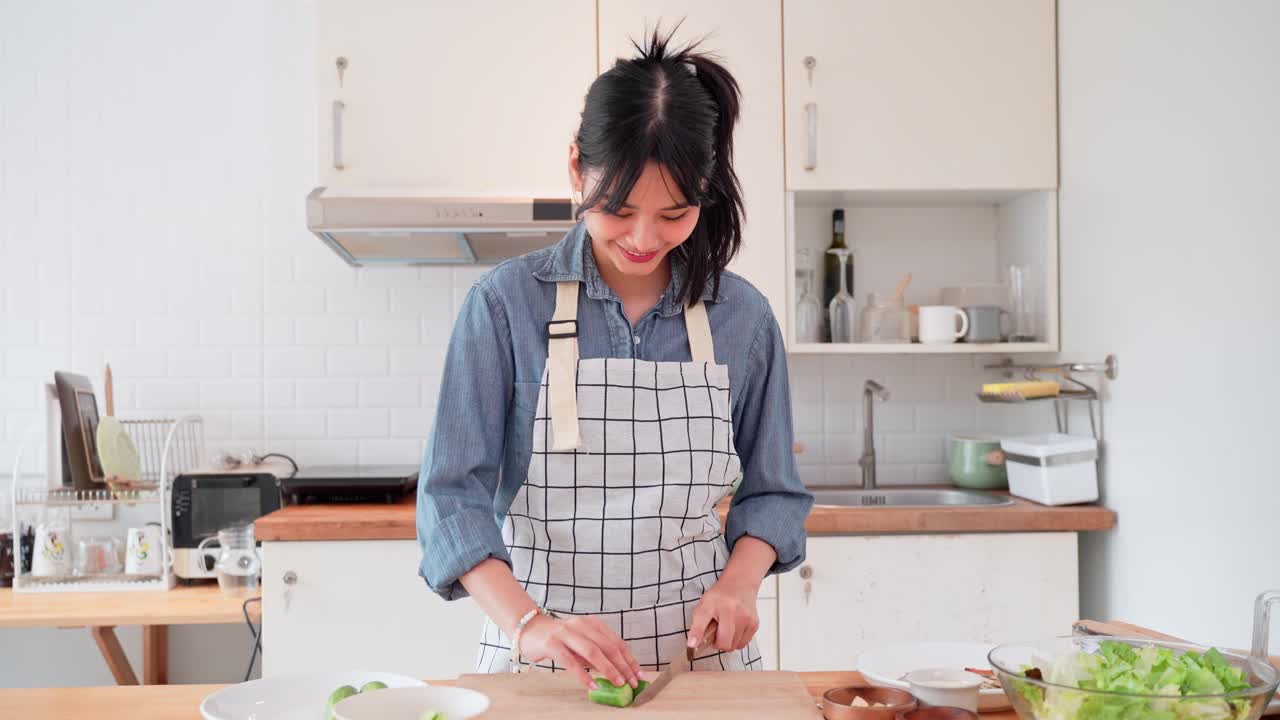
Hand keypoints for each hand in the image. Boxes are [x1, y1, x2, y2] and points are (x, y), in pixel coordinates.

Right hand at [518, 614, 642, 690]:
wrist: (529, 630)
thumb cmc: (559, 639)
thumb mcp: (581, 642)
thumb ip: (597, 653)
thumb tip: (618, 672)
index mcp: (592, 623)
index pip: (616, 641)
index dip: (629, 659)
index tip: (638, 673)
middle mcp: (581, 625)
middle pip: (608, 646)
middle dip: (623, 665)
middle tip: (631, 681)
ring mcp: (566, 633)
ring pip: (593, 651)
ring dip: (608, 668)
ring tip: (617, 682)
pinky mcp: (552, 643)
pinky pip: (570, 661)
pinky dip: (583, 674)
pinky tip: (591, 684)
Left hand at [687, 576, 758, 652]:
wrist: (739, 585)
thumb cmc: (720, 598)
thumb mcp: (703, 606)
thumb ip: (697, 626)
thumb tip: (692, 644)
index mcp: (714, 604)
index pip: (703, 622)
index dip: (697, 635)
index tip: (692, 645)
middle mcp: (732, 610)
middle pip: (724, 643)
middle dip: (718, 643)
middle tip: (715, 633)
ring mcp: (745, 618)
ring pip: (734, 646)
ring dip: (728, 642)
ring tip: (725, 629)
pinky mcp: (754, 624)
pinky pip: (743, 644)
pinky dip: (737, 641)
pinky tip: (734, 629)